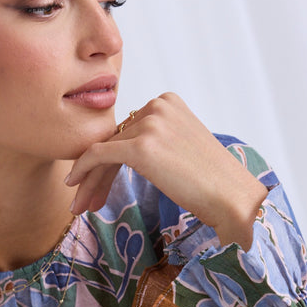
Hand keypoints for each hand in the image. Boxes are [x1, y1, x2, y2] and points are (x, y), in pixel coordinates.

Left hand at [65, 93, 266, 249]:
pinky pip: (99, 155)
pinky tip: (73, 186)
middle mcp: (157, 105)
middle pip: (115, 140)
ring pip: (104, 151)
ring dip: (90, 180)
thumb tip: (124, 150)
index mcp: (168, 101)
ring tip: (80, 205)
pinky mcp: (141, 146)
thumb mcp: (182, 147)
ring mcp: (149, 124)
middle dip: (97, 172)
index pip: (127, 129)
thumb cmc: (212, 181)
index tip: (100, 185)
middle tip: (83, 197)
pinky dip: (83, 170)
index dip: (110, 160)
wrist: (232, 197)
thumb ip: (155, 140)